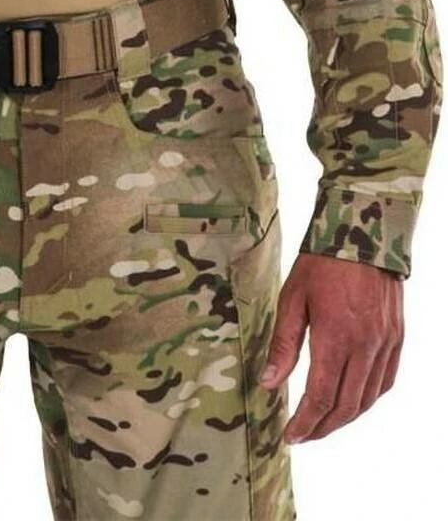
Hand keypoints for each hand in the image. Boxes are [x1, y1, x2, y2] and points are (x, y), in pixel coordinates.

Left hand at [259, 252, 403, 442]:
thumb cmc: (322, 262)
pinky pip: (386, 381)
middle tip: (303, 435)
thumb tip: (269, 383)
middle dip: (322, 427)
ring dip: (345, 418)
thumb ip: (283, 344)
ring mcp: (385, 344)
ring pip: (368, 398)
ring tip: (323, 423)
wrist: (363, 232)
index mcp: (336, 338)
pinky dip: (368, 399)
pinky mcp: (397, 337)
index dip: (305, 423)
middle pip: (346, 406)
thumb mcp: (292, 297)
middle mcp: (365, 347)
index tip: (290, 435)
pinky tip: (352, 400)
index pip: (321, 397)